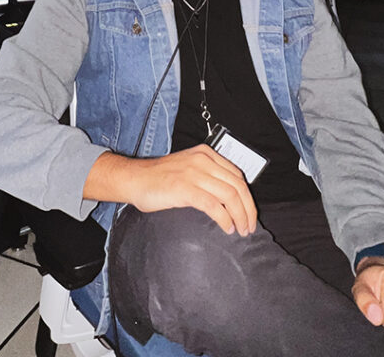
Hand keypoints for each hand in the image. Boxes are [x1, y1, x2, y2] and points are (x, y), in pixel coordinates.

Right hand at [85, 146, 256, 236]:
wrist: (133, 179)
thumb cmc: (158, 178)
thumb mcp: (188, 168)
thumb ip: (207, 176)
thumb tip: (229, 199)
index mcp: (206, 154)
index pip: (237, 175)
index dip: (247, 197)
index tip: (250, 213)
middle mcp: (203, 160)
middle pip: (237, 186)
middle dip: (248, 209)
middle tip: (249, 226)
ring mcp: (193, 173)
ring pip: (229, 195)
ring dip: (240, 216)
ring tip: (240, 230)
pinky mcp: (185, 188)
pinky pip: (214, 205)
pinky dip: (224, 219)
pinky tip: (227, 228)